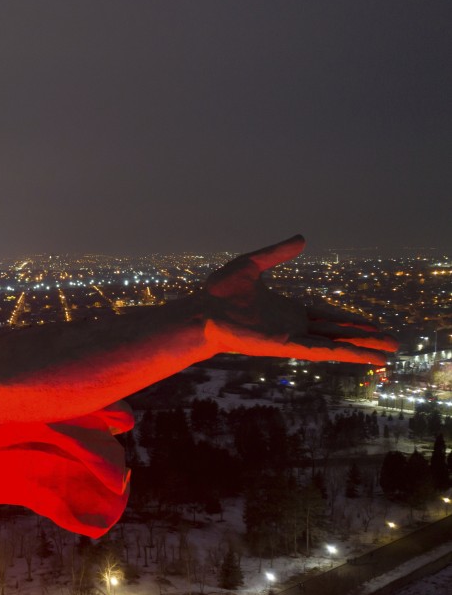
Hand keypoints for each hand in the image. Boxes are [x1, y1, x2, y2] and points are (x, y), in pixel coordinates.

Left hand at [201, 235, 396, 364]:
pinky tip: (364, 356)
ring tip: (388, 355)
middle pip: (337, 332)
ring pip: (334, 344)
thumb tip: (302, 238)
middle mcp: (292, 326)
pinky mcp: (285, 346)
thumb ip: (278, 252)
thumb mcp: (253, 264)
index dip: (350, 321)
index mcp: (287, 310)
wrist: (202, 309)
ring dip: (362, 349)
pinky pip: (320, 350)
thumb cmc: (219, 292)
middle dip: (364, 337)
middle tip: (392, 341)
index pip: (326, 317)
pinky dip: (344, 353)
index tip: (371, 325)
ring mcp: (290, 337)